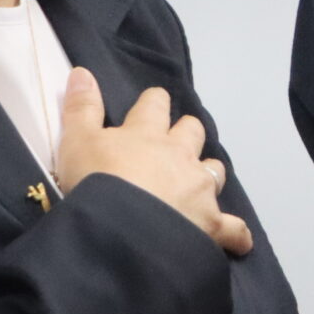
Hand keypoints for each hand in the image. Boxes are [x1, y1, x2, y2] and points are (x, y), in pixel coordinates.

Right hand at [54, 70, 252, 255]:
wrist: (120, 230)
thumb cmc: (95, 183)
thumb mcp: (76, 142)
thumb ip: (81, 108)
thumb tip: (82, 71)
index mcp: (148, 133)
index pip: (155, 104)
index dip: (153, 103)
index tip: (151, 106)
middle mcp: (180, 154)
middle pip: (193, 130)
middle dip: (186, 133)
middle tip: (174, 145)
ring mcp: (200, 188)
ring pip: (216, 169)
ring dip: (208, 173)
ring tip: (198, 185)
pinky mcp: (213, 224)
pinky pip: (234, 228)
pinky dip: (236, 234)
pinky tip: (237, 241)